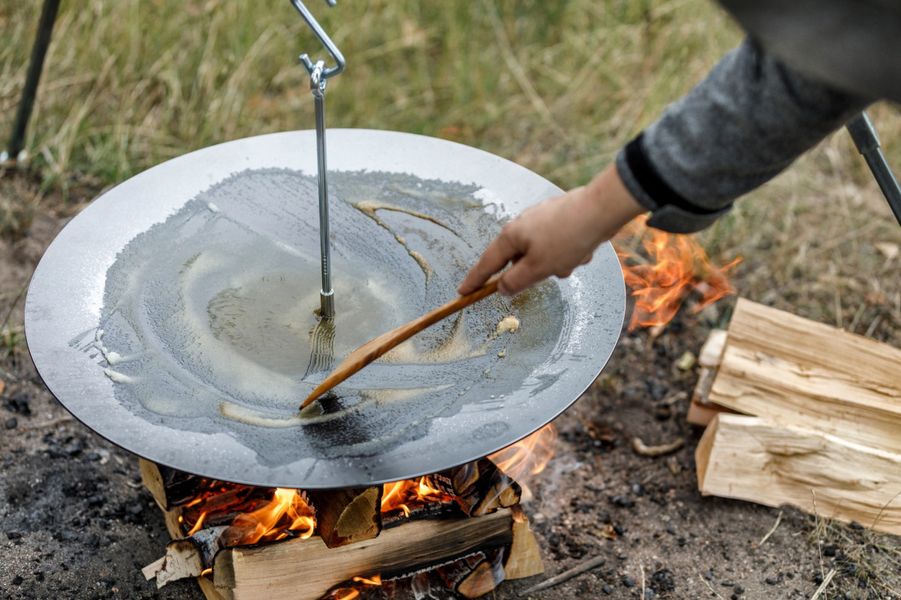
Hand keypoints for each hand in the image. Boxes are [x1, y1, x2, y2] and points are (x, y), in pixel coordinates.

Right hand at [458, 164, 644, 295]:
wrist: (600, 210)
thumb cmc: (566, 239)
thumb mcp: (538, 267)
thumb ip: (516, 281)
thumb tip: (501, 288)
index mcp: (511, 236)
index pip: (487, 264)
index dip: (475, 280)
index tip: (462, 292)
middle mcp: (522, 225)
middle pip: (520, 260)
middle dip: (539, 271)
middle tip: (555, 269)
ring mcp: (541, 220)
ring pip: (543, 255)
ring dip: (558, 263)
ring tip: (575, 257)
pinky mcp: (559, 219)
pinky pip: (559, 246)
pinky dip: (569, 252)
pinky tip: (583, 249)